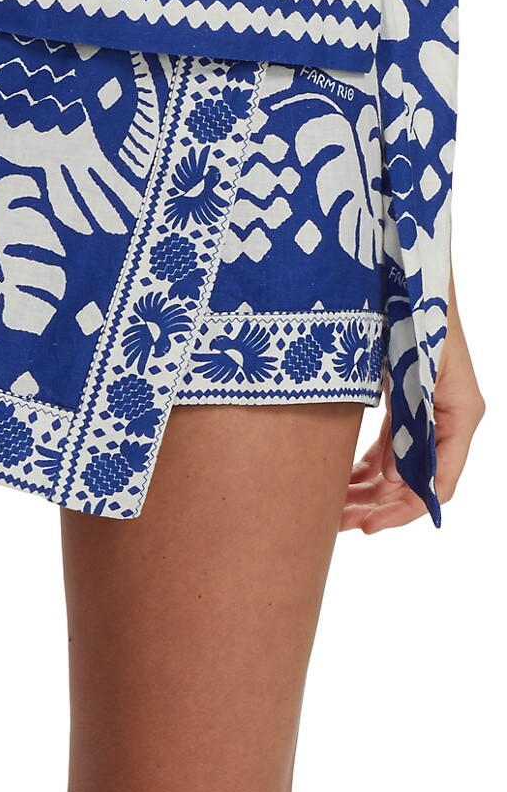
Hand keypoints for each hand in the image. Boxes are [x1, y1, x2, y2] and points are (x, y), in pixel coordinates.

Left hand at [341, 284, 483, 532]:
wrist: (399, 263)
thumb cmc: (412, 310)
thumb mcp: (411, 371)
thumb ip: (408, 426)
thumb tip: (395, 480)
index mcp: (460, 413)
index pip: (437, 483)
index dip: (403, 511)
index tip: (367, 527)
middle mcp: (446, 415)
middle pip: (414, 480)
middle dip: (376, 505)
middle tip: (337, 523)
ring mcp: (424, 406)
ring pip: (399, 465)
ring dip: (368, 489)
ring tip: (332, 509)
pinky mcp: (403, 396)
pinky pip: (390, 443)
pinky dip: (367, 465)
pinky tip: (341, 482)